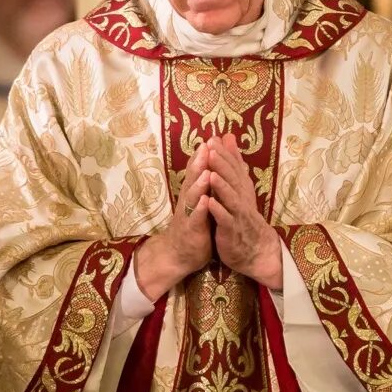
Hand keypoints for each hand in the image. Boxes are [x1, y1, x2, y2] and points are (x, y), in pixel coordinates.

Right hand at [134, 144, 215, 298]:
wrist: (179, 254)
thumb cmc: (194, 226)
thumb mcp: (201, 203)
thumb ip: (205, 184)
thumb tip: (209, 164)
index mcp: (193, 193)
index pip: (198, 171)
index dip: (204, 155)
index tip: (212, 138)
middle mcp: (189, 201)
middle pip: (193, 178)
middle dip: (200, 162)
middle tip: (206, 145)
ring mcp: (189, 215)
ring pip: (193, 197)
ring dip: (198, 183)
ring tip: (206, 171)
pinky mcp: (192, 230)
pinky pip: (196, 219)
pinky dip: (200, 209)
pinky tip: (205, 201)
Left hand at [198, 135, 284, 289]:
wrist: (255, 249)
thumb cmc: (243, 216)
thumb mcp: (239, 188)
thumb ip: (234, 163)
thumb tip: (228, 137)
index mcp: (241, 189)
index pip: (233, 168)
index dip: (225, 154)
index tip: (214, 138)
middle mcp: (241, 199)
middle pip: (232, 179)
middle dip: (222, 164)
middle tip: (212, 148)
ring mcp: (238, 215)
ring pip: (230, 199)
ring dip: (221, 186)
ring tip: (211, 173)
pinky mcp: (232, 231)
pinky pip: (225, 220)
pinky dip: (218, 211)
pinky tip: (209, 203)